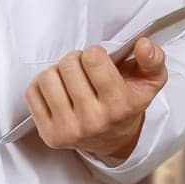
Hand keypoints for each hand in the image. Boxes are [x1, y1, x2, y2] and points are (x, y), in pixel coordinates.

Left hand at [25, 37, 167, 163]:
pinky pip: (32, 93)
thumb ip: (152, 59)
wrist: (113, 139)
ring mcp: (69, 130)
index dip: (94, 53)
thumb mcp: (149, 81)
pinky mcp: (49, 135)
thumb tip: (143, 44)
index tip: (98, 61)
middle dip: (75, 60)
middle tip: (83, 70)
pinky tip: (58, 92)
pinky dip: (42, 87)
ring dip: (57, 72)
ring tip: (70, 80)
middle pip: (68, 65)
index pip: (93, 59)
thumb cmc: (127, 102)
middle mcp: (94, 121)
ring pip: (47, 78)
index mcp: (120, 106)